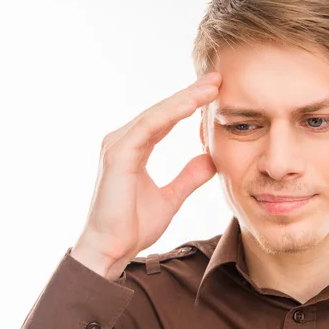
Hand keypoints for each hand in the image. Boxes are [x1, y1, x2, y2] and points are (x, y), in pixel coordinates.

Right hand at [71, 72, 221, 279]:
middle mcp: (123, 141)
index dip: (189, 104)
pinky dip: (172, 113)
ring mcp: (118, 145)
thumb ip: (189, 177)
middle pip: (162, 110)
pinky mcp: (118, 154)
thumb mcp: (171, 197)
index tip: (215, 93)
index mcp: (134, 148)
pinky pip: (149, 127)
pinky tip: (192, 104)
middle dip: (191, 93)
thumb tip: (210, 160)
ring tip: (211, 86)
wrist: (111, 250)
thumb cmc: (132, 226)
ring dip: (185, 98)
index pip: (165, 119)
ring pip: (157, 113)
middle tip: (217, 78)